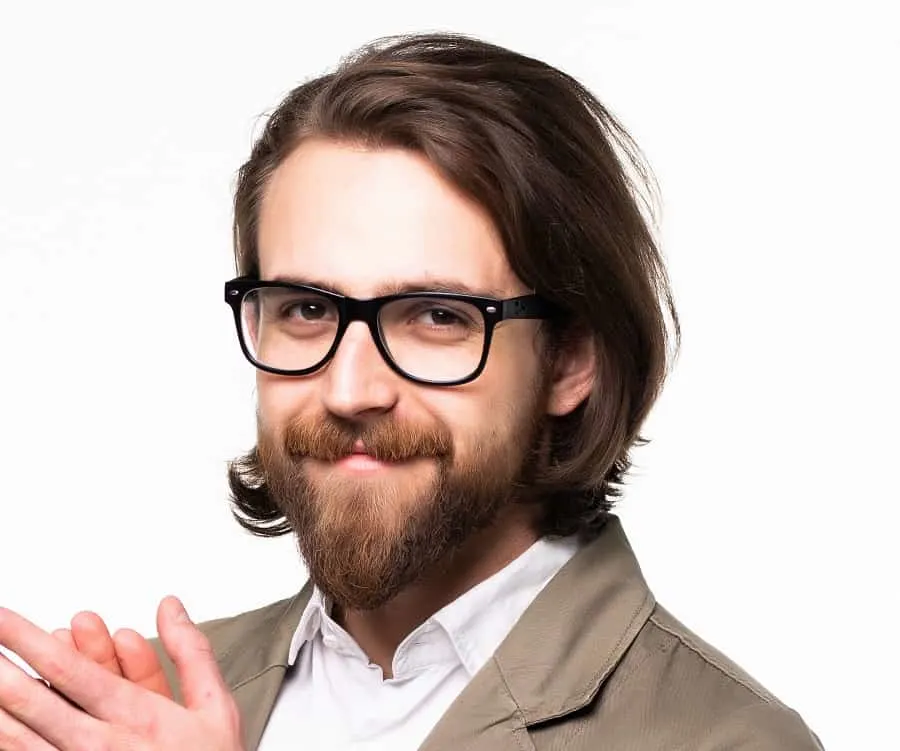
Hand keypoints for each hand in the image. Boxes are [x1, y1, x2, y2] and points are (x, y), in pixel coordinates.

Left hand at [0, 596, 242, 749]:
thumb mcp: (215, 709)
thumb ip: (190, 652)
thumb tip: (169, 609)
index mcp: (138, 718)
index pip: (72, 671)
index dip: (30, 642)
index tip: (3, 619)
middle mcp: (100, 748)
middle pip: (34, 701)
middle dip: (1, 667)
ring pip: (21, 739)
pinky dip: (10, 743)